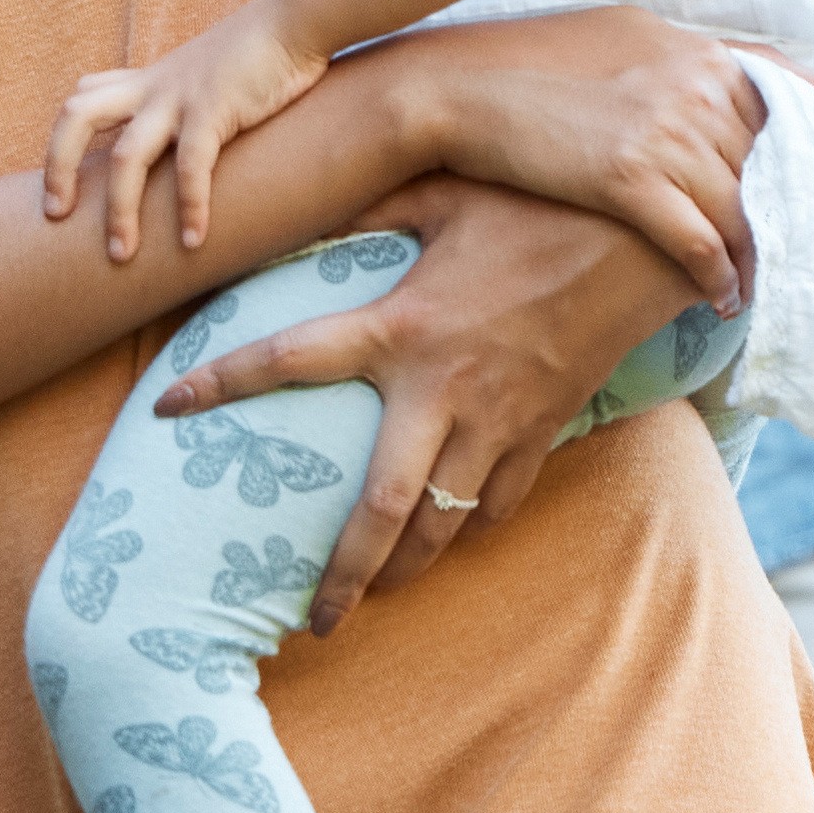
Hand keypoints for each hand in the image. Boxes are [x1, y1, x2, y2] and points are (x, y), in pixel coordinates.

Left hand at [40, 0, 335, 268]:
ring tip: (122, 255)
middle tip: (55, 214)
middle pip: (77, 116)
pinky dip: (190, 206)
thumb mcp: (204, 75)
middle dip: (58, 166)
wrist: (296, 21)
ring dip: (119, 210)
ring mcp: (180, 98)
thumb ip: (183, 101)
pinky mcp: (215, 108)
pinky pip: (191, 166)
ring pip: (127, 156)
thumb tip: (181, 139)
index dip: (62, 139)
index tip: (60, 187)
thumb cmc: (258, 54)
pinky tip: (193, 241)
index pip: (83, 97)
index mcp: (147, 81)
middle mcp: (152, 88)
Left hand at [159, 169, 703, 630]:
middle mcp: (443, 390)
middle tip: (311, 622)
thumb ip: (371, 206)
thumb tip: (312, 198)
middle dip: (342, 576)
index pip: (290, 360)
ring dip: (407, 571)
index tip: (165, 407)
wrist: (648, 240)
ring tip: (373, 597)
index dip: (222, 382)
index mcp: (402, 327)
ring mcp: (498, 421)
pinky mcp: (543, 430)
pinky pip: (501, 501)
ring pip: (445, 525)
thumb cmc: (539, 201)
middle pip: (381, 511)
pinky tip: (451, 534)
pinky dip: (473, 523)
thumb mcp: (443, 190)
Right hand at [352, 6, 765, 302]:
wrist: (463, 90)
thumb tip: (721, 67)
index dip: (801, 155)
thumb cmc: (535, 62)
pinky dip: (718, 275)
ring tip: (756, 285)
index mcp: (696, 55)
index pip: (780, 107)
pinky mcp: (630, 180)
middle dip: (784, 212)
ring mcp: (665, 135)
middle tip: (799, 250)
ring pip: (739, 211)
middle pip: (766, 166)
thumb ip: (682, 53)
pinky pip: (699, 241)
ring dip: (754, 256)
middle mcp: (693, 90)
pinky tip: (721, 299)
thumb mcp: (622, 33)